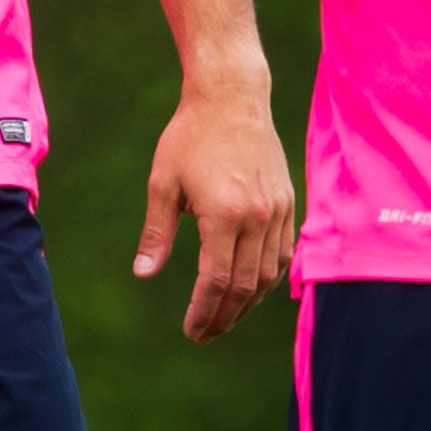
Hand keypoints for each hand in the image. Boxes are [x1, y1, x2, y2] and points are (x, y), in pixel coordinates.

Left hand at [132, 84, 295, 342]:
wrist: (231, 96)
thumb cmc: (190, 136)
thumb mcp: (163, 182)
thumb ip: (157, 232)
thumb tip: (144, 274)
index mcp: (223, 213)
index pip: (217, 280)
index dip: (204, 312)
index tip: (191, 330)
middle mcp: (256, 216)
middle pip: (246, 286)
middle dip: (225, 316)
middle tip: (205, 333)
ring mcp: (276, 209)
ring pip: (269, 274)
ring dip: (248, 303)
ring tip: (226, 317)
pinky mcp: (287, 201)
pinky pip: (284, 252)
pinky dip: (270, 277)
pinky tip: (253, 287)